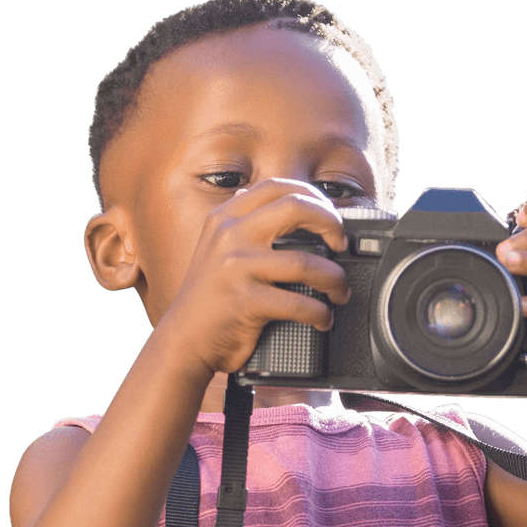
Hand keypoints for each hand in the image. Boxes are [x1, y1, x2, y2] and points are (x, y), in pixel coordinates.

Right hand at [161, 178, 351, 377]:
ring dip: (334, 278)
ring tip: (340, 291)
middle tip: (341, 245)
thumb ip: (246, 225)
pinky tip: (323, 319)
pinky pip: (298, 303)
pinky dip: (320, 313)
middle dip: (331, 223)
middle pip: (295, 207)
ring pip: (305, 262)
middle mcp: (230, 235)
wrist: (185, 340)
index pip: (277, 187)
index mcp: (225, 218)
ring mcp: (237, 267)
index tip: (329, 219)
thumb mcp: (217, 249)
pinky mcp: (246, 301)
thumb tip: (286, 204)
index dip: (312, 197)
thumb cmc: (209, 299)